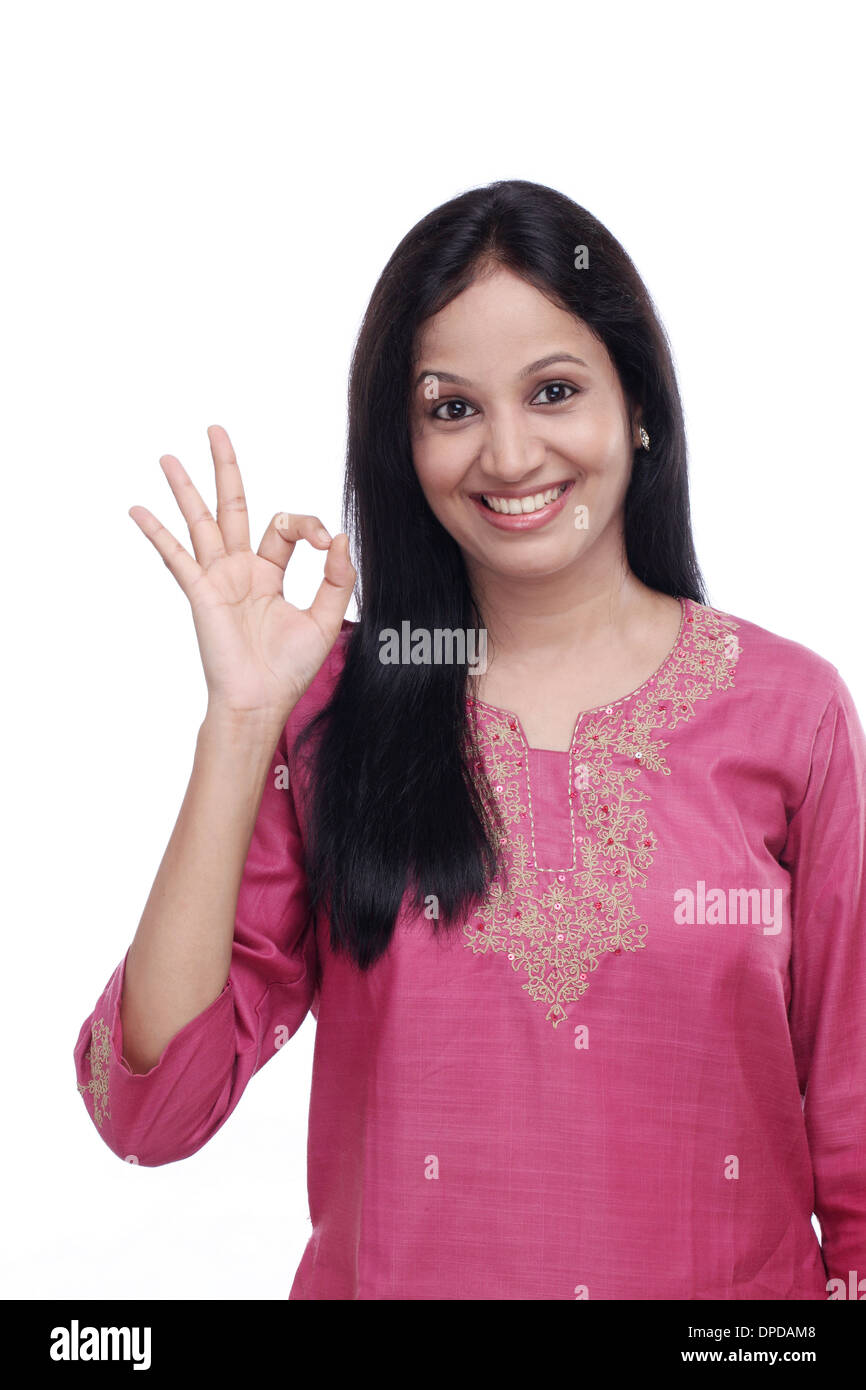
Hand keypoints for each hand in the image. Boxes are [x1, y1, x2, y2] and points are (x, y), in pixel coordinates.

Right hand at [129, 424, 355, 725]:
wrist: (260, 702)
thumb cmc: (289, 669)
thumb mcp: (326, 618)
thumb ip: (337, 578)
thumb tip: (339, 535)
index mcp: (269, 573)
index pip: (285, 527)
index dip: (307, 525)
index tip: (323, 541)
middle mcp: (240, 570)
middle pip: (231, 506)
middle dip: (225, 468)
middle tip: (215, 430)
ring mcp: (217, 578)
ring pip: (200, 521)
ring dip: (185, 488)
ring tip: (168, 457)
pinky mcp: (201, 592)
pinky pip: (176, 556)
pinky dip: (157, 532)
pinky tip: (138, 509)